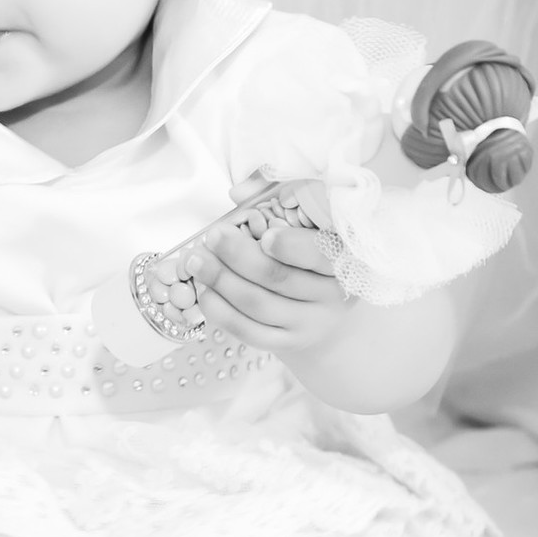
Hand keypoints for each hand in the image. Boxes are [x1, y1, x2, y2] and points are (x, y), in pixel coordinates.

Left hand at [169, 217, 351, 356]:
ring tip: (195, 261)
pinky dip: (221, 311)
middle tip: (212, 236)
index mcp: (342, 260)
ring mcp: (309, 324)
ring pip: (258, 305)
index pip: (319, 255)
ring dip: (221, 281)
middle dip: (238, 256)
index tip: (266, 236)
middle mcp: (331, 296)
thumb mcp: (309, 228)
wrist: (326, 313)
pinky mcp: (286, 343)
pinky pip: (249, 331)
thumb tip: (237, 192)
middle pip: (278, 278)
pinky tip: (204, 291)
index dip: (292, 247)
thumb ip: (277, 203)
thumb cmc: (310, 257)